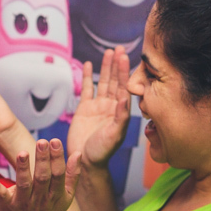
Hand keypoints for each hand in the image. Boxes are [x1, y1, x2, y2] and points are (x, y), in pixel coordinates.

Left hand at [0, 138, 79, 210]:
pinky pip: (0, 195)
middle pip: (42, 177)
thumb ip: (72, 175)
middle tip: (42, 142)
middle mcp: (40, 198)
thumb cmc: (50, 210)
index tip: (55, 141)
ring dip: (23, 169)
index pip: (57, 174)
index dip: (57, 158)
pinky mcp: (7, 205)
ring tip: (22, 153)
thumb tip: (77, 153)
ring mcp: (22, 202)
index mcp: (55, 194)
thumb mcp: (66, 196)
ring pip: (24, 185)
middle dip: (43, 160)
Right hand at [68, 47, 130, 167]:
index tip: (125, 57)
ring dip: (106, 67)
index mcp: (120, 112)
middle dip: (117, 65)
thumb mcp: (114, 135)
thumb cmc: (102, 152)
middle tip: (119, 48)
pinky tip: (90, 65)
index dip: (125, 71)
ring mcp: (98, 106)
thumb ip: (121, 116)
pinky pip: (87, 89)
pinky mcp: (85, 109)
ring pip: (103, 82)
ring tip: (108, 52)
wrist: (84, 162)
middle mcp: (111, 106)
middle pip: (115, 81)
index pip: (124, 87)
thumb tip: (126, 97)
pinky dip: (89, 77)